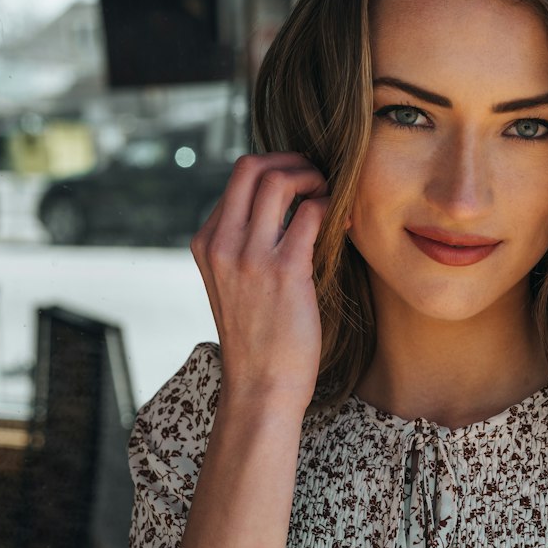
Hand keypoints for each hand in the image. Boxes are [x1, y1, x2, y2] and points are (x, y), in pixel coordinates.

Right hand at [191, 152, 331, 408]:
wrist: (260, 386)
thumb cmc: (258, 338)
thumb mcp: (232, 284)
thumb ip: (243, 245)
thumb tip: (279, 208)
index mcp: (207, 242)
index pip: (238, 179)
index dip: (276, 171)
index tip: (302, 186)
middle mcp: (222, 243)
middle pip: (252, 166)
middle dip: (291, 161)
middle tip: (317, 177)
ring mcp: (250, 256)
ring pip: (279, 181)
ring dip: (314, 178)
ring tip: (330, 197)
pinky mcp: (284, 271)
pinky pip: (311, 213)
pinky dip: (330, 207)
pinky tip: (340, 223)